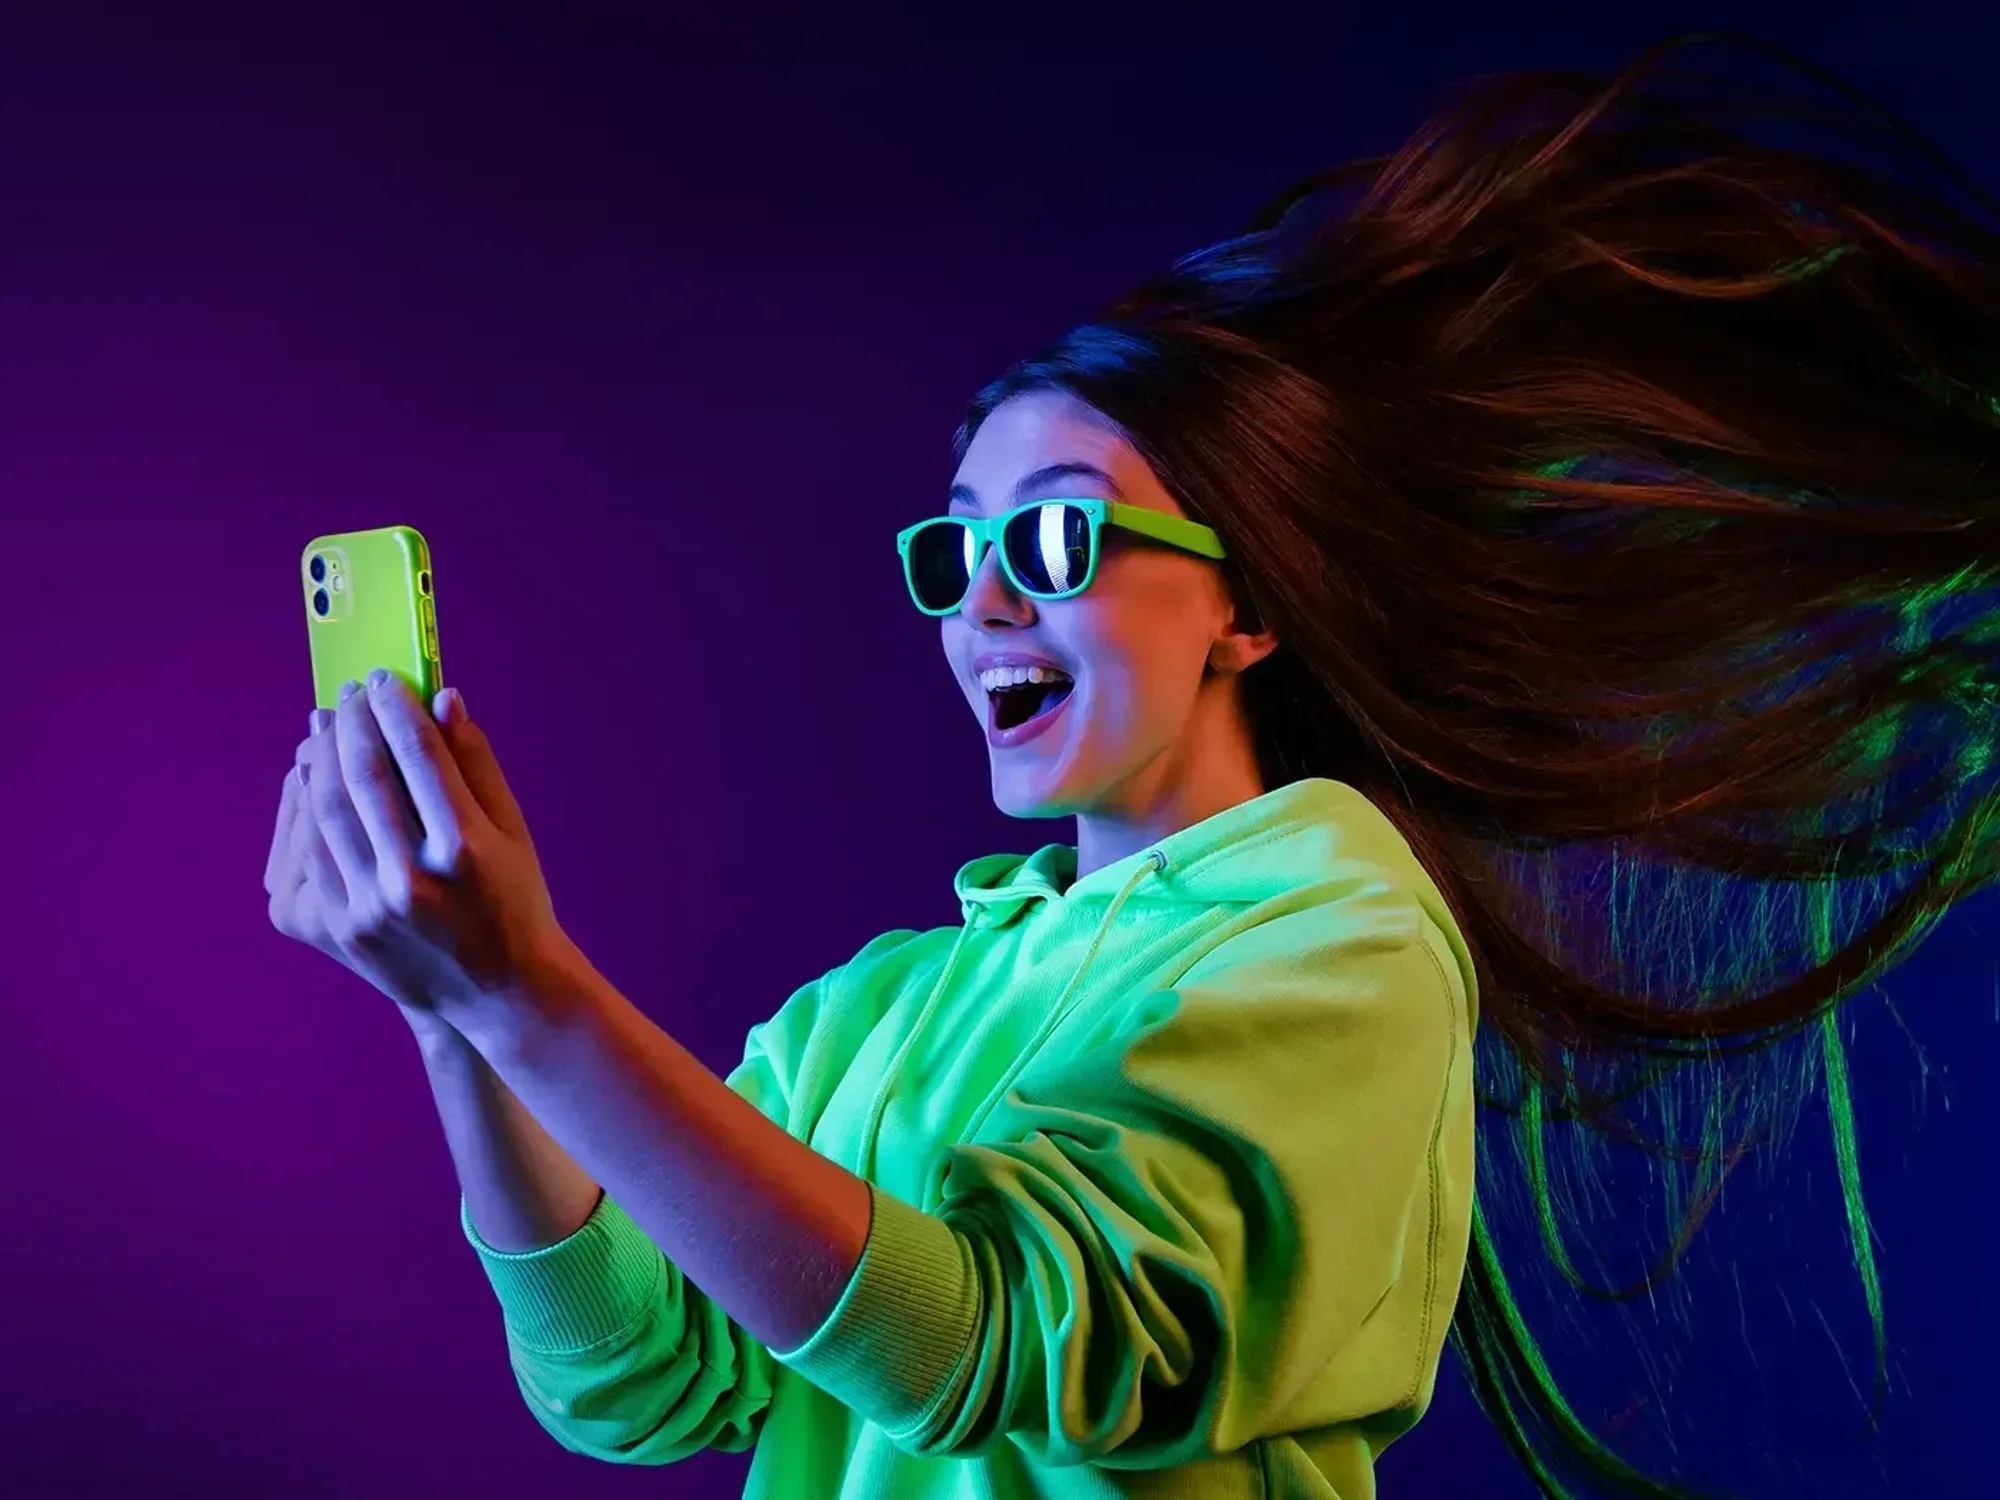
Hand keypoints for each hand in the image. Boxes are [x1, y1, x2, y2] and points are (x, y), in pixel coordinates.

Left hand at [264, 673, 571, 1030]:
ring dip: (321, 757)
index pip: (418, 753)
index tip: (383, 678)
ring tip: (327, 727)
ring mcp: (369, 909)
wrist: (498, 992)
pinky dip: (305, 808)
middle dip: (352, 722)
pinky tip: (314, 778)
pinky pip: (308, 854)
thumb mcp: (514, 831)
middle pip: (362, 775)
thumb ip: (476, 763)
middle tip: (349, 694)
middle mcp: (412, 880)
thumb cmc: (515, 900)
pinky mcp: (340, 930)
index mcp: (465, 849)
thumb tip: (442, 697)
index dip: (395, 705)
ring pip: (325, 811)